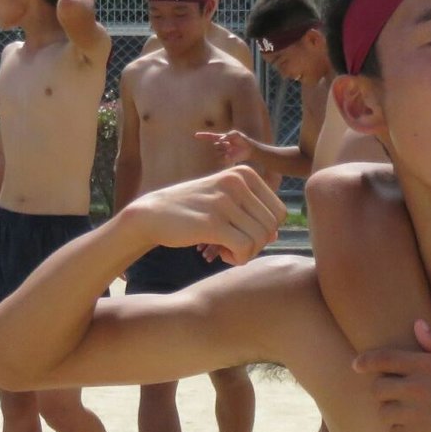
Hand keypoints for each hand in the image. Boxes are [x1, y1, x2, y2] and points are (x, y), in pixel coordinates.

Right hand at [132, 167, 284, 264]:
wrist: (151, 214)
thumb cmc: (192, 210)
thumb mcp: (225, 202)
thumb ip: (251, 214)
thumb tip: (277, 235)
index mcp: (244, 173)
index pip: (279, 212)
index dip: (265, 230)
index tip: (242, 232)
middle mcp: (237, 182)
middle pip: (272, 227)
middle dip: (257, 243)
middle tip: (234, 244)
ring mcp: (224, 201)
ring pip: (261, 239)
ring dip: (246, 252)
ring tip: (225, 248)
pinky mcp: (212, 222)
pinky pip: (245, 248)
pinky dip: (237, 258)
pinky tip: (220, 253)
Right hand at [194, 128, 259, 168]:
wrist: (249, 149)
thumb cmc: (243, 140)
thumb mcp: (236, 134)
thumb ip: (229, 135)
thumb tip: (221, 139)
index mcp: (221, 138)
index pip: (210, 137)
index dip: (203, 136)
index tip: (195, 135)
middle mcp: (220, 145)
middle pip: (215, 145)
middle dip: (222, 144)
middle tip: (230, 144)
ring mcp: (222, 152)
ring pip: (217, 152)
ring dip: (224, 150)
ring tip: (232, 148)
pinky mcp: (225, 159)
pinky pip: (222, 158)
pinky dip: (226, 156)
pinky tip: (232, 154)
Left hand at [353, 321, 430, 431]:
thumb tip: (417, 325)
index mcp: (425, 366)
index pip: (383, 358)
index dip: (365, 361)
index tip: (356, 365)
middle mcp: (414, 388)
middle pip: (378, 388)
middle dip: (384, 391)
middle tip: (398, 397)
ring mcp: (412, 414)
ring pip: (384, 412)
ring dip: (393, 413)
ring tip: (412, 416)